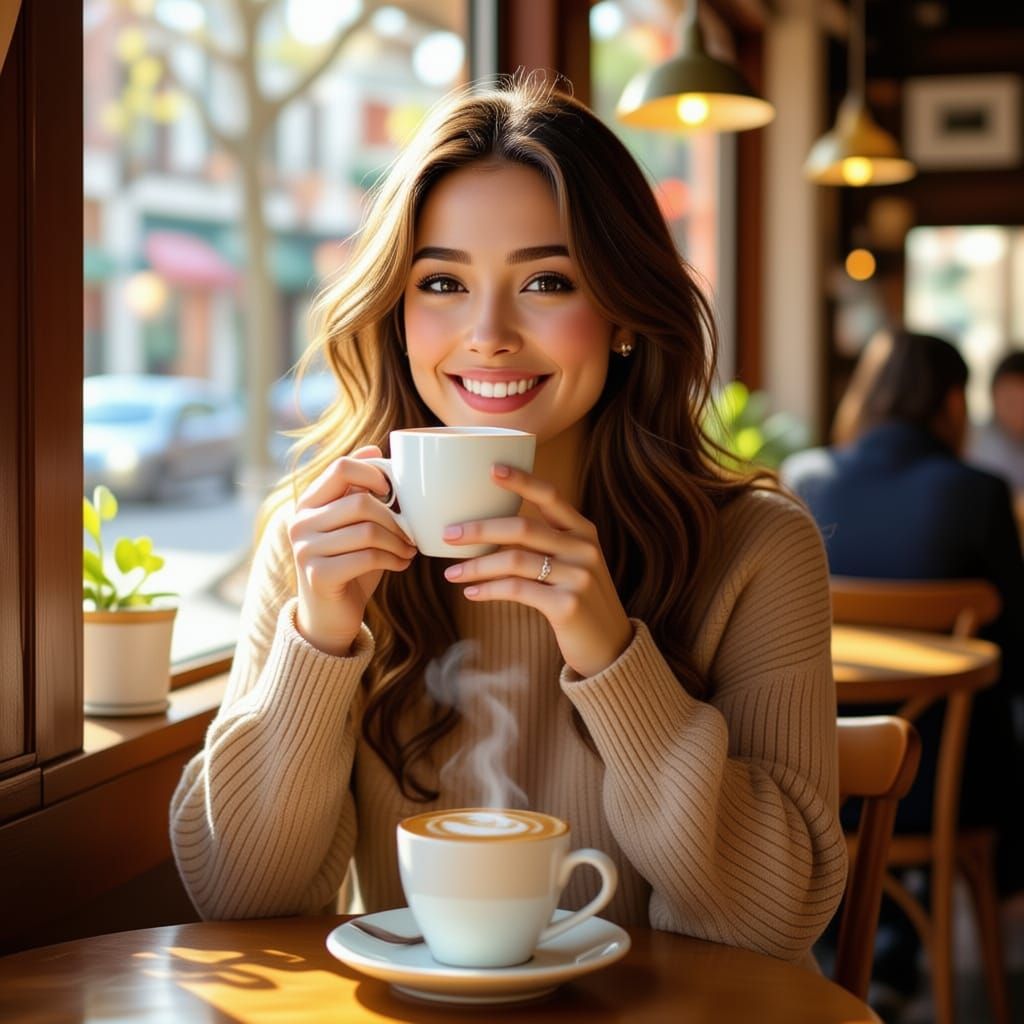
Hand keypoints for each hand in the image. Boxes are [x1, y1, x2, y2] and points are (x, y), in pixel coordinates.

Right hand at [288, 446, 416, 655]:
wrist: (330, 617)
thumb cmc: (348, 565)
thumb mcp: (354, 524)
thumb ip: (359, 491)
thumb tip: (375, 448)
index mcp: (309, 503)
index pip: (341, 467)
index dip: (374, 474)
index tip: (393, 493)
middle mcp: (300, 522)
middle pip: (361, 501)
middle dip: (395, 518)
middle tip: (411, 533)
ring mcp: (305, 549)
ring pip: (367, 530)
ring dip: (398, 541)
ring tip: (408, 550)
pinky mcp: (318, 575)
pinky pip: (367, 556)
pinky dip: (393, 559)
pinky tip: (401, 564)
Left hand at [441, 465, 632, 676]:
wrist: (610, 646)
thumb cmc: (580, 600)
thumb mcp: (574, 564)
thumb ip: (547, 543)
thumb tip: (490, 529)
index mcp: (583, 531)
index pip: (550, 496)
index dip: (521, 480)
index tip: (491, 469)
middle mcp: (584, 548)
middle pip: (522, 528)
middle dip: (479, 529)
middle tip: (448, 535)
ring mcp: (578, 576)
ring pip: (514, 561)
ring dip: (476, 566)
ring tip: (452, 574)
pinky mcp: (568, 605)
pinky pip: (516, 590)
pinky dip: (488, 590)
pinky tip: (472, 593)